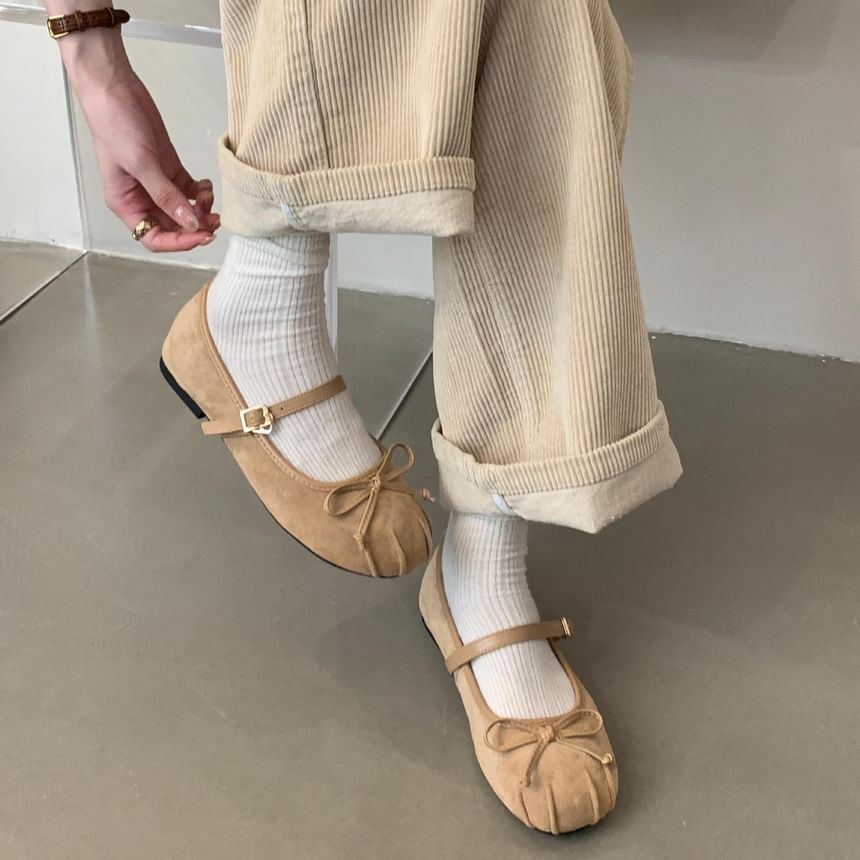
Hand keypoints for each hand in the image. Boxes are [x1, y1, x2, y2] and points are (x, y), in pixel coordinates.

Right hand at [77, 71, 219, 252]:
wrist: (114, 87)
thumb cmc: (113, 123)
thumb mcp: (141, 163)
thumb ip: (166, 196)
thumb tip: (190, 223)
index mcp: (126, 203)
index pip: (155, 238)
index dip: (180, 242)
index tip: (203, 235)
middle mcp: (141, 198)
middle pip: (174, 227)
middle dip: (195, 226)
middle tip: (214, 218)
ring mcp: (156, 183)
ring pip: (184, 210)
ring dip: (200, 209)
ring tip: (208, 195)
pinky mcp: (168, 167)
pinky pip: (188, 190)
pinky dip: (200, 191)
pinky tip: (206, 184)